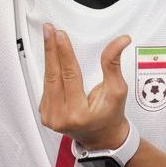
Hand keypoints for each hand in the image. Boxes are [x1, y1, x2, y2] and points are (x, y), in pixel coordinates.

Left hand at [39, 23, 131, 148]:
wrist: (101, 137)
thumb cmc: (110, 115)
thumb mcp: (117, 90)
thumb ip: (113, 64)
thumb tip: (120, 41)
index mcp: (78, 114)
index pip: (69, 76)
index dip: (64, 53)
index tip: (60, 35)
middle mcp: (60, 117)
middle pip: (54, 76)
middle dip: (51, 49)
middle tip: (49, 29)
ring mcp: (50, 117)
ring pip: (47, 80)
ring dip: (49, 57)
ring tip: (49, 37)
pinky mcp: (45, 114)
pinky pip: (46, 87)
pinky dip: (49, 70)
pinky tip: (52, 57)